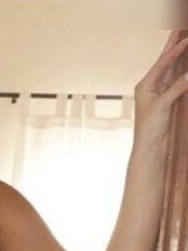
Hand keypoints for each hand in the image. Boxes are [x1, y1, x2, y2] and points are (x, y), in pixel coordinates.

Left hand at [133, 31, 187, 158]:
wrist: (149, 145)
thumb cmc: (150, 127)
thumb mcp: (163, 105)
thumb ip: (176, 88)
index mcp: (145, 85)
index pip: (162, 64)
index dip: (174, 51)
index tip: (186, 39)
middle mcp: (150, 86)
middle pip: (165, 61)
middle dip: (173, 45)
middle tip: (179, 28)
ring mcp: (158, 91)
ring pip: (171, 68)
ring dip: (178, 54)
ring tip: (183, 39)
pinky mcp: (165, 98)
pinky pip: (175, 79)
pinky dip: (181, 69)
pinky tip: (184, 60)